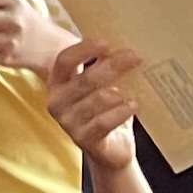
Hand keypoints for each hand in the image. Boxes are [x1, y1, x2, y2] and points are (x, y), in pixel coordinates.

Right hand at [42, 39, 145, 169]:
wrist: (110, 149)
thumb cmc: (104, 111)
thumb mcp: (99, 86)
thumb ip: (102, 66)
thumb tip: (122, 44)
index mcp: (57, 83)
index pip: (64, 61)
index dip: (83, 50)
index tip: (106, 43)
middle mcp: (57, 102)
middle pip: (85, 78)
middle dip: (113, 66)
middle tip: (135, 57)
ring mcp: (68, 122)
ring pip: (97, 100)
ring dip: (119, 92)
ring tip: (135, 88)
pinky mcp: (83, 140)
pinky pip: (104, 122)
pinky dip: (121, 112)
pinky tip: (133, 105)